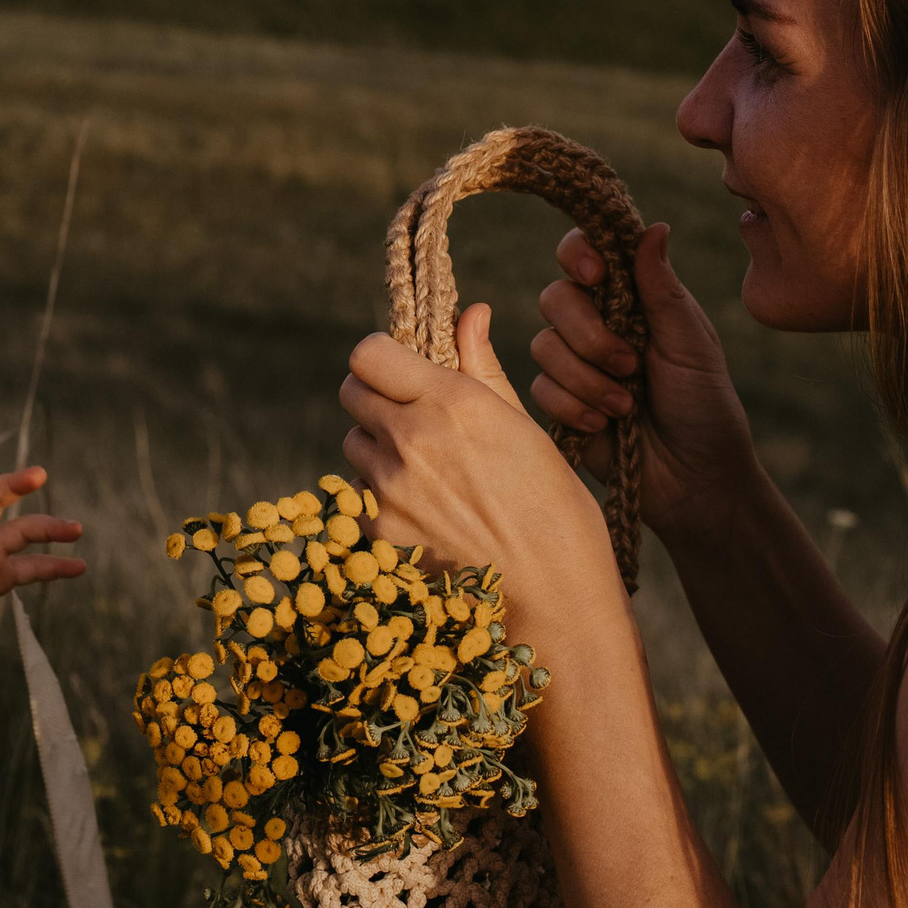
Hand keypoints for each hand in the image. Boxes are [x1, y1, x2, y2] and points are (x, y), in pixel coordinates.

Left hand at [339, 306, 616, 597]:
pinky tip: (423, 509)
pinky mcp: (377, 530)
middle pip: (353, 392)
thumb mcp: (524, 426)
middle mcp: (411, 439)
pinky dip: (377, 494)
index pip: (369, 353)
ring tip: (428, 470)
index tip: (402, 368)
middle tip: (413, 415)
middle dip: (377, 395)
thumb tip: (470, 312)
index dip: (382, 356)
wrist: (553, 594)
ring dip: (378, 445)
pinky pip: (356, 492)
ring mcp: (388, 488)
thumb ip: (482, 366)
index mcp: (452, 403)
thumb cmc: (554, 505)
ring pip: (354, 442)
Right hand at [529, 222, 760, 538]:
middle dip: (589, 334)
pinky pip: (540, 388)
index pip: (586, 253)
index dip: (579, 254)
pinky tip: (605, 426)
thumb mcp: (691, 346)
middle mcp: (596, 322)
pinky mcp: (559, 401)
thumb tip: (655, 227)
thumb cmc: (705, 407)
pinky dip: (575, 406)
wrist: (693, 480)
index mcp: (631, 298)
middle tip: (629, 365)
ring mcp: (574, 363)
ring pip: (544, 345)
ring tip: (626, 406)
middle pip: (556, 297)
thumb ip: (664, 290)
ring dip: (588, 379)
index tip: (595, 275)